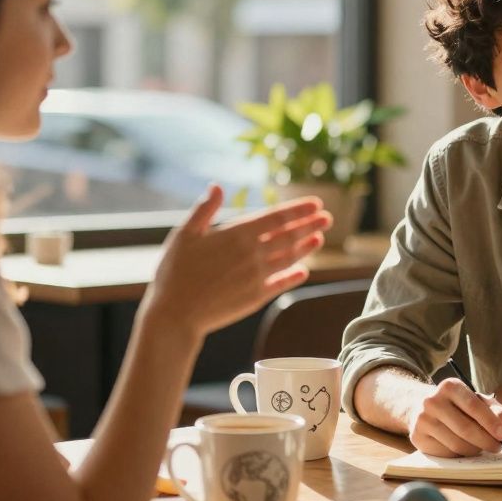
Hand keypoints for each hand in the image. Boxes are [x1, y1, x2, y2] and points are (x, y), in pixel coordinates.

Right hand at [140, 184, 332, 338]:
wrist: (175, 314)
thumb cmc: (174, 272)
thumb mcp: (184, 234)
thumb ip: (204, 210)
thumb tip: (216, 186)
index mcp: (236, 234)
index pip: (276, 218)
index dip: (298, 210)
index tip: (315, 203)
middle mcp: (252, 254)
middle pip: (288, 236)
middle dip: (309, 225)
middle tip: (327, 217)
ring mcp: (257, 277)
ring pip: (289, 258)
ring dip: (307, 247)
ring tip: (320, 238)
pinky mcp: (256, 297)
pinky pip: (281, 283)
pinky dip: (294, 275)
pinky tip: (304, 270)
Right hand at [408, 378, 501, 457]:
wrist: (421, 407)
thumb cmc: (458, 405)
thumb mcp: (478, 400)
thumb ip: (496, 411)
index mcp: (450, 386)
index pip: (473, 406)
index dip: (491, 422)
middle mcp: (432, 401)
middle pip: (465, 428)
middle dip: (486, 441)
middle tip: (497, 447)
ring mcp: (422, 420)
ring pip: (456, 444)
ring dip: (474, 450)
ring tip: (481, 447)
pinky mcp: (417, 438)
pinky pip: (446, 454)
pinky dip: (460, 456)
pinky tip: (463, 448)